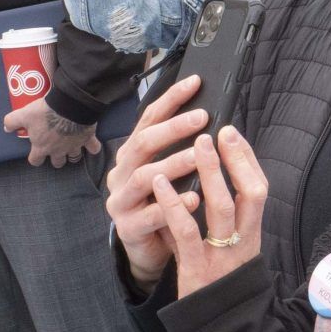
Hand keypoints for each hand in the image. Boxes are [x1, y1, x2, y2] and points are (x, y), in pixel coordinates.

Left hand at [4, 96, 104, 167]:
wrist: (70, 106)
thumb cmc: (45, 113)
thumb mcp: (24, 114)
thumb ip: (12, 121)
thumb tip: (6, 128)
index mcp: (41, 147)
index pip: (35, 161)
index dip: (35, 159)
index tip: (36, 154)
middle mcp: (58, 151)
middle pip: (57, 163)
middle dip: (56, 159)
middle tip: (55, 151)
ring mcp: (74, 146)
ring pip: (74, 158)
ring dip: (73, 155)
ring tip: (72, 149)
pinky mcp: (88, 139)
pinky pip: (93, 148)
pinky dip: (93, 148)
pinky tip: (93, 146)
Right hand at [104, 73, 206, 285]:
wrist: (148, 248)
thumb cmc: (163, 202)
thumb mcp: (169, 171)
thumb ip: (181, 147)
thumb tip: (210, 114)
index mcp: (133, 153)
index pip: (149, 119)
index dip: (171, 99)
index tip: (196, 83)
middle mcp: (122, 172)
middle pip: (143, 143)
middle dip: (173, 128)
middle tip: (202, 118)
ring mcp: (121, 200)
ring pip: (144, 177)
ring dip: (172, 164)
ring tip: (199, 157)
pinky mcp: (127, 228)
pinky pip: (150, 215)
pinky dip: (172, 206)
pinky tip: (195, 198)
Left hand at [149, 127, 270, 298]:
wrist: (219, 326)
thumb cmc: (222, 281)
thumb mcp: (234, 247)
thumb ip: (230, 218)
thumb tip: (221, 179)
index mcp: (252, 233)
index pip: (258, 189)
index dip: (248, 160)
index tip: (233, 134)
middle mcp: (242, 241)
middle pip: (249, 193)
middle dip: (234, 160)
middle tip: (218, 131)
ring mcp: (221, 255)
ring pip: (220, 208)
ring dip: (209, 173)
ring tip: (196, 145)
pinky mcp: (197, 269)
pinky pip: (187, 232)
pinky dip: (174, 204)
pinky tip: (162, 182)